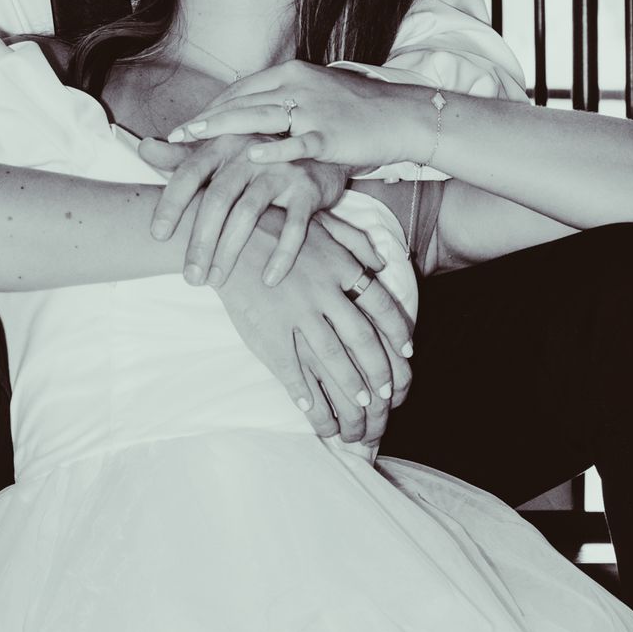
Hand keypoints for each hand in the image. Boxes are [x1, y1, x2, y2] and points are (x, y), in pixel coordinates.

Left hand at [136, 131, 350, 287]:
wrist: (318, 152)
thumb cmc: (258, 158)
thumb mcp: (222, 153)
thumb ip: (182, 156)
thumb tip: (143, 148)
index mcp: (224, 144)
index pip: (189, 172)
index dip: (172, 203)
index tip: (157, 235)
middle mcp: (250, 153)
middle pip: (218, 198)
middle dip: (200, 240)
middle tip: (189, 276)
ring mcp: (281, 170)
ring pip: (250, 213)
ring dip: (231, 251)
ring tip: (216, 281)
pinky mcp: (308, 190)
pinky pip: (294, 227)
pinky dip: (281, 255)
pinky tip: (268, 280)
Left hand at [169, 60, 420, 170]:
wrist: (403, 115)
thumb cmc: (358, 109)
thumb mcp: (317, 94)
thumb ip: (284, 100)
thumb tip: (253, 115)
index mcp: (292, 74)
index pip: (241, 89)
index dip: (211, 106)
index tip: (185, 123)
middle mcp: (298, 85)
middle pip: (241, 101)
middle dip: (204, 119)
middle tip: (175, 134)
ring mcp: (314, 109)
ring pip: (259, 116)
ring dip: (221, 128)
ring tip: (193, 139)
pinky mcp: (332, 133)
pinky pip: (299, 141)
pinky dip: (274, 148)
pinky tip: (250, 155)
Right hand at [213, 214, 412, 444]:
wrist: (226, 233)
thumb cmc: (275, 226)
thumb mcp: (322, 223)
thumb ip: (356, 242)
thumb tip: (382, 261)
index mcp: (339, 266)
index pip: (380, 305)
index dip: (397, 332)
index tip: (407, 354)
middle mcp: (323, 291)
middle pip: (362, 338)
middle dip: (379, 370)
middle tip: (386, 394)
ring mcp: (295, 312)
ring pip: (332, 357)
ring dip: (349, 385)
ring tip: (360, 407)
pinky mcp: (267, 329)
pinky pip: (290, 368)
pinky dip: (303, 391)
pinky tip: (311, 408)